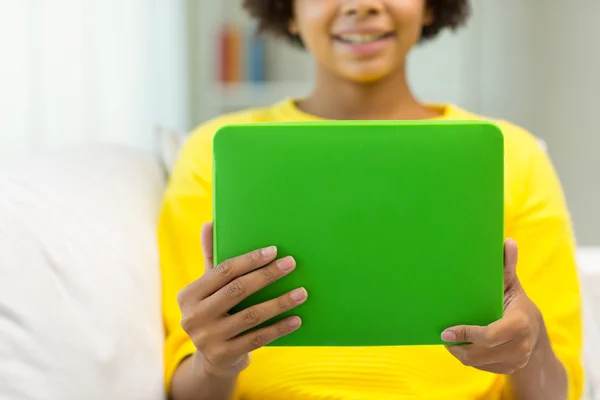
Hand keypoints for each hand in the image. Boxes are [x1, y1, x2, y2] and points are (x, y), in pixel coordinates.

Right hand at [176, 222, 306, 376]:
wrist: (211, 359)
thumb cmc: (214, 312)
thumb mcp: (208, 288)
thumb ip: (211, 258)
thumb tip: (209, 223)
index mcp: (188, 295)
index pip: (223, 271)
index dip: (249, 260)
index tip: (273, 251)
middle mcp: (194, 317)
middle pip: (237, 290)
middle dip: (267, 275)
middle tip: (291, 264)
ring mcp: (208, 339)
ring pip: (251, 315)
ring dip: (280, 302)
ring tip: (302, 292)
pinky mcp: (225, 356)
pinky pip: (258, 338)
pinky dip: (279, 327)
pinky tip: (296, 319)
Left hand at [441, 239, 543, 374]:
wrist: (538, 336)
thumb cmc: (518, 305)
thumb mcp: (513, 286)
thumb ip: (507, 267)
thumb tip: (508, 241)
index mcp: (520, 324)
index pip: (490, 335)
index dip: (466, 333)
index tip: (446, 331)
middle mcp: (520, 346)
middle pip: (480, 352)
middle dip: (458, 345)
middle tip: (443, 335)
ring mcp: (515, 361)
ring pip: (477, 362)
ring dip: (460, 352)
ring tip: (449, 340)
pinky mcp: (508, 369)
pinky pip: (481, 367)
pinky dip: (469, 359)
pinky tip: (461, 346)